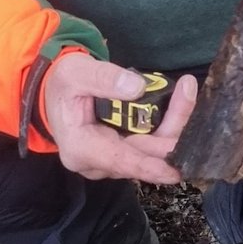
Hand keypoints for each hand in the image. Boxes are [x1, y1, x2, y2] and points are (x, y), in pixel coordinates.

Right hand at [41, 53, 197, 183]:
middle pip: (143, 155)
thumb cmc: (62, 85)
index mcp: (81, 148)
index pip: (120, 162)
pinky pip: (150, 144)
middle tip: (187, 93)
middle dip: (171, 129)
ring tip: (186, 90)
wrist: (55, 94)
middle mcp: (98, 163)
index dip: (149, 167)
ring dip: (173, 123)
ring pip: (151, 150)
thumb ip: (103, 78)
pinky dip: (167, 124)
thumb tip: (137, 88)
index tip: (175, 170)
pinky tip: (180, 100)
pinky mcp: (124, 152)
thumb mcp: (75, 73)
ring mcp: (113, 160)